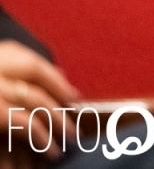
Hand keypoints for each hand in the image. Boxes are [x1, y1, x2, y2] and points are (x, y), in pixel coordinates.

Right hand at [0, 40, 77, 158]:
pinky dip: (38, 135)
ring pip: (31, 107)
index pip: (33, 65)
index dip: (57, 81)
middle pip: (34, 88)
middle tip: (74, 126)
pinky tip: (47, 146)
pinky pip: (19, 123)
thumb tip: (61, 75)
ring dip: (53, 125)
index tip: (74, 97)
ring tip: (65, 142)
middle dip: (59, 107)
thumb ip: (20, 65)